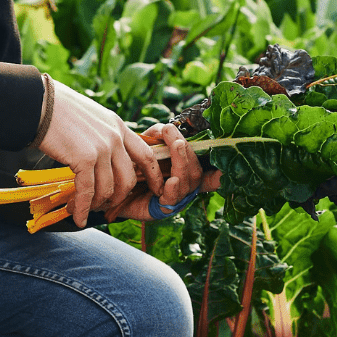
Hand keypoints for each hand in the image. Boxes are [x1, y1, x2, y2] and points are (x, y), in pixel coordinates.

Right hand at [38, 80, 163, 227]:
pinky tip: (78, 217)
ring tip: (85, 209)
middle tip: (106, 205)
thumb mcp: (91, 116)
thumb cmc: (58, 109)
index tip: (155, 189)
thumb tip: (102, 155)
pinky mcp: (85, 158)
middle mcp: (115, 138)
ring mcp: (102, 149)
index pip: (146, 155)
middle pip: (129, 179)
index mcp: (118, 126)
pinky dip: (83, 209)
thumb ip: (103, 134)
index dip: (153, 176)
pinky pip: (88, 192)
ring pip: (108, 189)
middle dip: (118, 197)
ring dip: (97, 204)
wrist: (38, 102)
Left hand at [107, 123, 222, 223]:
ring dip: (181, 162)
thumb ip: (156, 136)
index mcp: (184, 171)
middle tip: (175, 135)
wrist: (108, 186)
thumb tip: (164, 127)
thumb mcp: (144, 146)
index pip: (209, 173)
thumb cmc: (130, 165)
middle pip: (197, 171)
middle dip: (187, 151)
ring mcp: (174, 198)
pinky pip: (172, 199)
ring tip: (174, 145)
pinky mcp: (161, 208)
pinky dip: (174, 187)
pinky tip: (170, 179)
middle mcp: (183, 186)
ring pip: (188, 182)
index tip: (228, 166)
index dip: (221, 171)